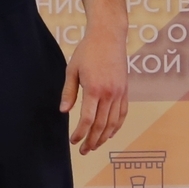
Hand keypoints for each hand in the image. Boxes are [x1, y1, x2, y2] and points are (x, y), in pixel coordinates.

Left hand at [59, 29, 128, 154]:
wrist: (109, 37)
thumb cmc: (87, 51)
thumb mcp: (72, 70)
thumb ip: (69, 92)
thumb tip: (64, 111)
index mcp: (94, 89)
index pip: (87, 119)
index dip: (80, 133)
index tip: (73, 141)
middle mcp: (109, 93)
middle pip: (101, 125)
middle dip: (92, 141)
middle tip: (83, 151)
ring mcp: (119, 93)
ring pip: (113, 123)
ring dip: (104, 137)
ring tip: (95, 146)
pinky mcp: (125, 91)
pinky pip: (122, 113)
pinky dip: (116, 126)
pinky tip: (109, 134)